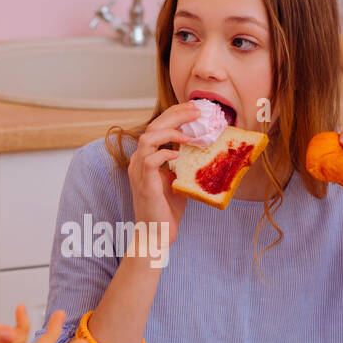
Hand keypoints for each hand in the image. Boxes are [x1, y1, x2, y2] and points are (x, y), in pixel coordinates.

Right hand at [128, 103, 197, 245]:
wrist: (156, 234)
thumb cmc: (167, 209)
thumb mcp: (177, 179)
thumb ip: (183, 163)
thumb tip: (203, 147)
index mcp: (146, 157)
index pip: (157, 126)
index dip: (174, 114)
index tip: (193, 108)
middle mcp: (139, 161)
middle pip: (152, 126)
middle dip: (175, 115)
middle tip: (195, 111)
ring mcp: (140, 171)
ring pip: (148, 138)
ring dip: (169, 131)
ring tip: (188, 134)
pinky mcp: (145, 183)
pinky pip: (150, 160)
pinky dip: (165, 153)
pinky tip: (178, 155)